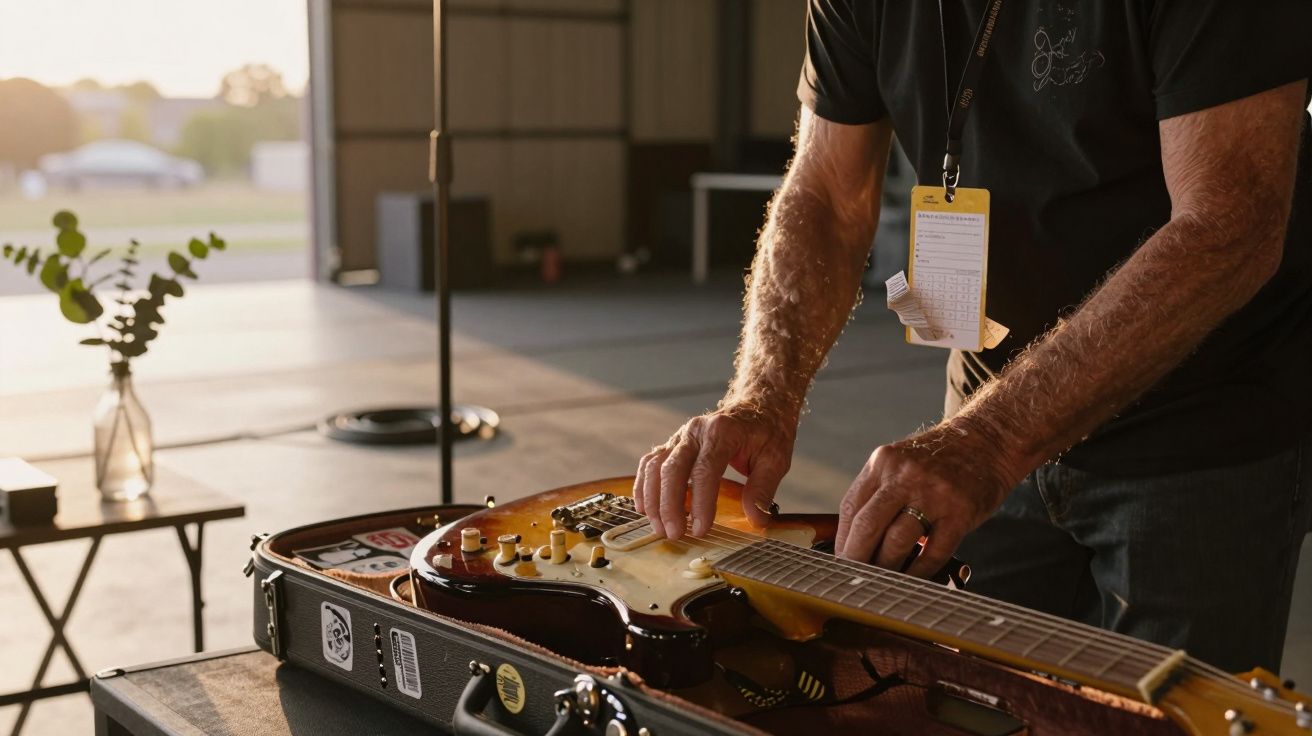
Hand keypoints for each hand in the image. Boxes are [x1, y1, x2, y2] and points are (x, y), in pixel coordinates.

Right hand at [635, 402, 796, 538]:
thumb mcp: (775, 459)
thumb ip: (763, 489)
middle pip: (672, 468)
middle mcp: (697, 430)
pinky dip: (644, 486)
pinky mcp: (673, 443)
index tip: (700, 529)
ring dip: (653, 499)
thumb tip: (756, 520)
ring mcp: (681, 436)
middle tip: (675, 534)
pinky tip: (645, 508)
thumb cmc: (766, 431)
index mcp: (723, 431)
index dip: (700, 502)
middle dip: (669, 505)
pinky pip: (649, 463)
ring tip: (660, 527)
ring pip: (655, 466)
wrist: (758, 405)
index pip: (705, 469)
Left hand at [835, 419, 1024, 576]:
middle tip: (856, 577)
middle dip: (857, 558)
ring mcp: (934, 494)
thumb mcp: (901, 463)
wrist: (987, 441)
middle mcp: (905, 475)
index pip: (851, 507)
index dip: (842, 539)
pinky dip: (919, 571)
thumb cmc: (939, 461)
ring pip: (897, 542)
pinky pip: (933, 552)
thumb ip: (878, 492)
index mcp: (884, 462)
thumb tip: (855, 538)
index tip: (841, 560)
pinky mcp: (960, 512)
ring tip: (883, 579)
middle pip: (868, 525)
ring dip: (886, 567)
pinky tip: (912, 578)